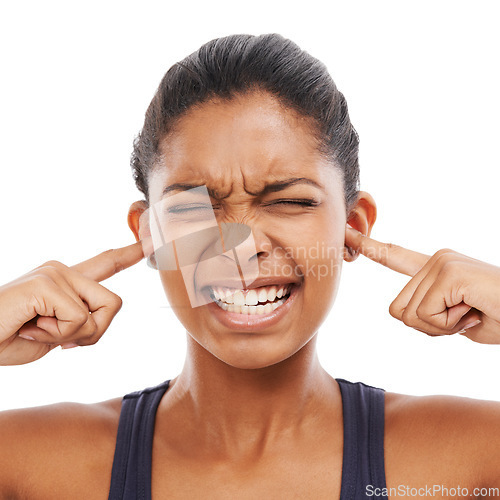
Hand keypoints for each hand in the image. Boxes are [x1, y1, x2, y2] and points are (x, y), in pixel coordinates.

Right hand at [0, 241, 143, 364]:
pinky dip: (58, 336)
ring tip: (38, 329)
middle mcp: (63, 270)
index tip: (149, 241)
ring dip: (73, 336)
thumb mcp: (57, 336)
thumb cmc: (8, 339)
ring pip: (101, 313)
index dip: (128, 254)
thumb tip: (95, 318)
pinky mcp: (46, 283)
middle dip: (93, 333)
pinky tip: (31, 327)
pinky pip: (80, 320)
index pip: (104, 264)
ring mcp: (55, 273)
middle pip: (114, 303)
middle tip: (56, 338)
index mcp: (66, 282)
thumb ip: (82, 324)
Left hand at [345, 227, 499, 343]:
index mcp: (436, 268)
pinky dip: (450, 326)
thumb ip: (429, 314)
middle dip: (430, 327)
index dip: (369, 248)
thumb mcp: (457, 320)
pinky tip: (473, 312)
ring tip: (471, 313)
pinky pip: (427, 315)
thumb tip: (407, 313)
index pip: (395, 257)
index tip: (345, 234)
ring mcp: (442, 262)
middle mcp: (436, 259)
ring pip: (410, 316)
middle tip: (464, 317)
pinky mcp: (450, 272)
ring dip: (441, 327)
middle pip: (398, 310)